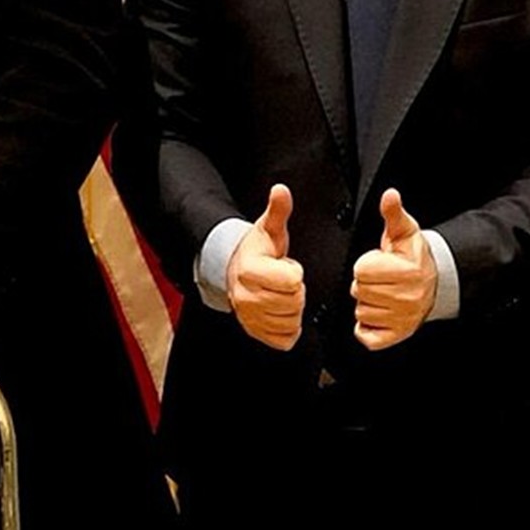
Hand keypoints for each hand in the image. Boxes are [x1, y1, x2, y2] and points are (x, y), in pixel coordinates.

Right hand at [226, 184, 304, 350]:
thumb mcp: (269, 228)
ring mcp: (249, 317)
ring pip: (290, 322)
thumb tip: (281, 190)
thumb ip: (278, 210)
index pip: (291, 281)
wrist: (233, 271)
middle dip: (296, 292)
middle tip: (285, 282)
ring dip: (293, 310)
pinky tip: (281, 312)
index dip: (295, 272)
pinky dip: (289, 329)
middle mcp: (245, 296)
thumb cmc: (257, 250)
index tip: (287, 267)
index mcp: (250, 270)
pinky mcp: (255, 333)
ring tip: (282, 295)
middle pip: (293, 303)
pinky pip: (285, 340)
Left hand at [351, 188, 435, 350]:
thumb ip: (393, 213)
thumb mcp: (403, 231)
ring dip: (367, 303)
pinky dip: (366, 327)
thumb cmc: (414, 256)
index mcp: (408, 272)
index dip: (366, 264)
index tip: (380, 263)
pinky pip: (366, 336)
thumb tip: (389, 195)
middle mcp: (408, 298)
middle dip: (365, 283)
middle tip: (381, 278)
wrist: (435, 281)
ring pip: (361, 313)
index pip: (361, 271)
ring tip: (383, 293)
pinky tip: (378, 312)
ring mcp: (403, 320)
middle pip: (359, 291)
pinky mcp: (397, 335)